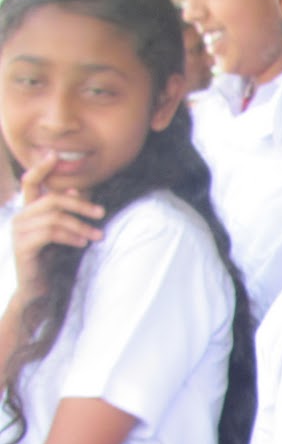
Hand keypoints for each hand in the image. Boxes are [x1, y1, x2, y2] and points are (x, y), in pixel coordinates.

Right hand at [11, 152, 104, 297]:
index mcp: (29, 211)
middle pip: (51, 199)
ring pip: (54, 216)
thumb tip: (73, 190)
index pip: (31, 182)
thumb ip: (65, 213)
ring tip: (98, 235)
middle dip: (80, 204)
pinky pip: (49, 233)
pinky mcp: (23, 245)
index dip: (42, 167)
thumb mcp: (62, 233)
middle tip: (101, 213)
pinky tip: (82, 243)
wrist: (39, 289)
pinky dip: (69, 236)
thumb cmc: (53, 260)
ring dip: (80, 225)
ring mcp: (19, 231)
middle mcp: (21, 217)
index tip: (55, 154)